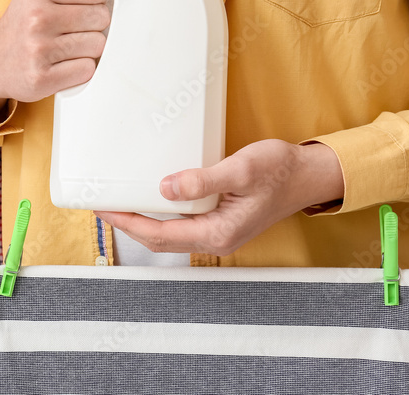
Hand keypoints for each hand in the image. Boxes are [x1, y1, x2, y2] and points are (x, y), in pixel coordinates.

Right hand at [0, 0, 111, 117]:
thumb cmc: (24, 19)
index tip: (81, 6)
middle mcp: (36, 18)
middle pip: (101, 18)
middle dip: (94, 26)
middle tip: (73, 30)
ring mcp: (38, 50)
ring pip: (98, 46)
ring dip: (89, 49)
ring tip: (68, 47)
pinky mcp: (42, 79)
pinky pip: (87, 70)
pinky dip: (80, 70)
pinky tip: (63, 65)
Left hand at [95, 140, 344, 255]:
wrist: (308, 175)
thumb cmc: (280, 170)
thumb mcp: (242, 169)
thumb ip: (204, 181)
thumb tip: (165, 188)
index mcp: (218, 232)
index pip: (159, 235)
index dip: (127, 223)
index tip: (103, 208)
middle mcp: (215, 239)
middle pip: (158, 240)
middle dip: (127, 224)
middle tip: (100, 205)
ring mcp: (217, 232)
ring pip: (168, 234)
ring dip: (141, 221)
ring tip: (117, 203)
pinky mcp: (219, 221)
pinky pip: (180, 224)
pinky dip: (159, 215)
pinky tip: (149, 199)